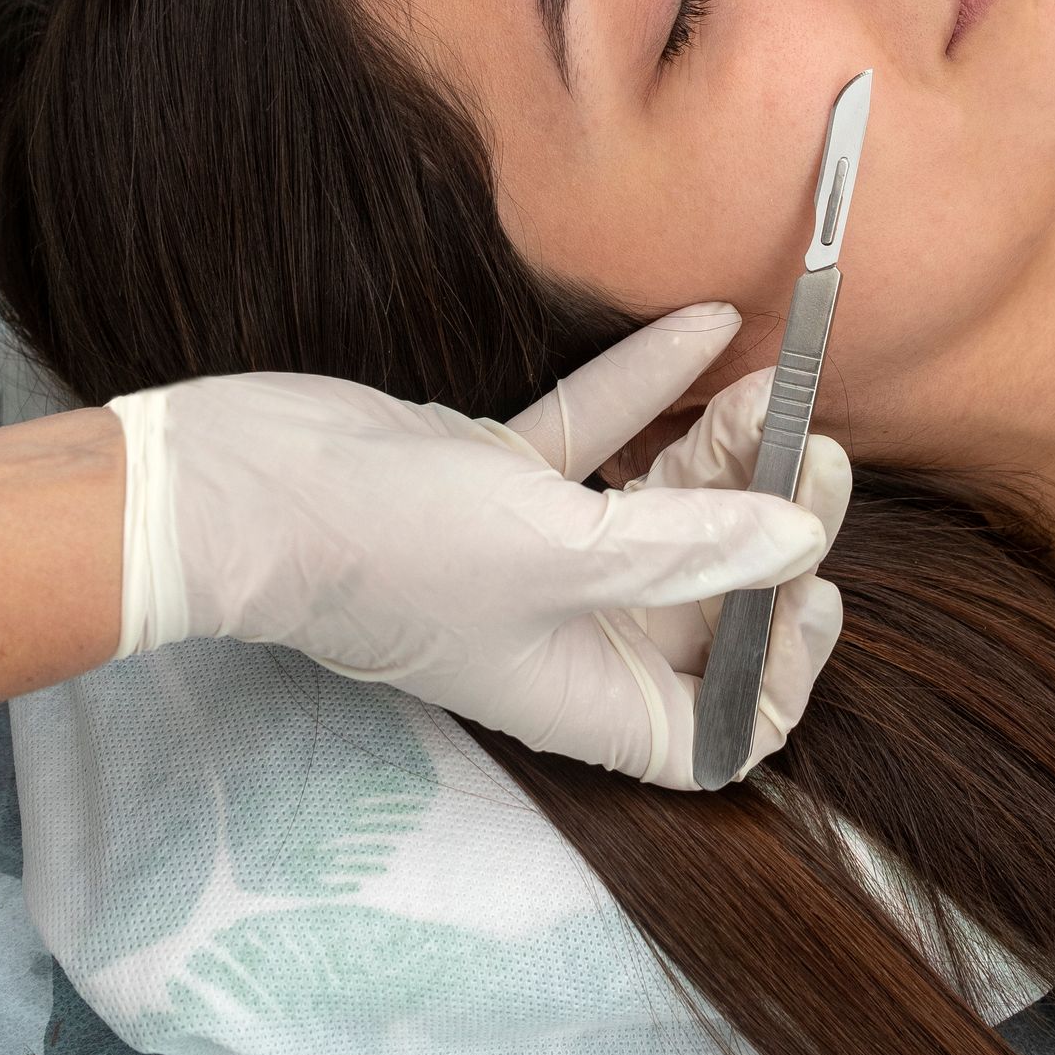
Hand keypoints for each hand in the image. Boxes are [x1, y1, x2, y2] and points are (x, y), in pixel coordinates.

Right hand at [107, 305, 847, 784]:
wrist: (242, 488)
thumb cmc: (391, 548)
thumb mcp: (563, 551)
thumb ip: (693, 545)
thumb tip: (800, 539)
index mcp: (589, 694)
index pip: (718, 728)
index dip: (779, 673)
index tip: (813, 584)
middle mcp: (570, 634)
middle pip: (707, 598)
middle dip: (768, 524)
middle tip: (812, 446)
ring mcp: (533, 553)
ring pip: (660, 508)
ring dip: (721, 448)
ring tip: (772, 379)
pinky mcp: (498, 478)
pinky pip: (598, 438)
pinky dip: (650, 388)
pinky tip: (709, 325)